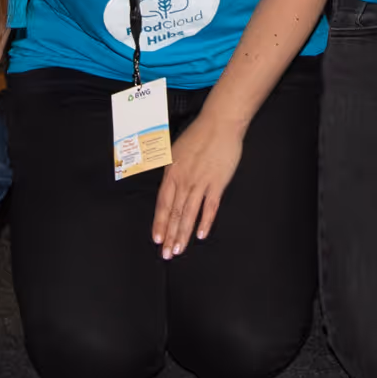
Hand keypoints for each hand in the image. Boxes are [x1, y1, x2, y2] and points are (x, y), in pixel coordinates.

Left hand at [152, 111, 247, 255]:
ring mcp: (201, 183)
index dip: (159, 223)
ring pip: (189, 214)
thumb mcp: (175, 151)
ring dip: (183, 234)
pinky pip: (210, 207)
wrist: (220, 123)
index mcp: (172, 173)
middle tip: (166, 254)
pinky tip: (201, 235)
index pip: (163, 204)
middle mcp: (184, 180)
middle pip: (174, 213)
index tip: (156, 240)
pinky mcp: (218, 183)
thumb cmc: (198, 134)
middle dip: (169, 236)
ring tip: (179, 249)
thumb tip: (167, 188)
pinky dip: (205, 222)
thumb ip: (171, 171)